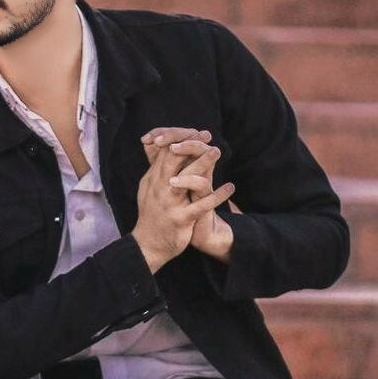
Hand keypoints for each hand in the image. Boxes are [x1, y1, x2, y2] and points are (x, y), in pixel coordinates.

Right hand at [141, 127, 234, 262]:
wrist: (148, 245)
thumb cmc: (152, 215)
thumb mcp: (149, 188)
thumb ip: (157, 169)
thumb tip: (165, 149)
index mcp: (153, 179)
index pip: (164, 152)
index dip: (180, 139)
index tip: (198, 133)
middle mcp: (159, 188)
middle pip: (172, 159)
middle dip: (190, 145)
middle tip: (208, 136)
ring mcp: (169, 204)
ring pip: (186, 179)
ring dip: (203, 164)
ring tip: (217, 151)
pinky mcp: (181, 219)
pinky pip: (201, 206)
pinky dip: (216, 196)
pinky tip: (230, 187)